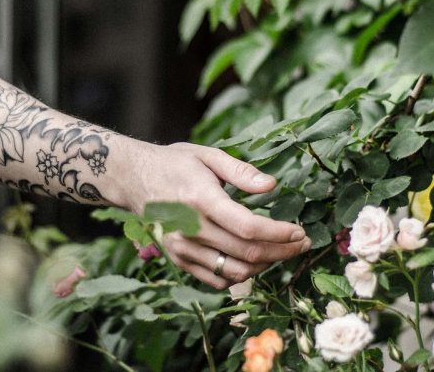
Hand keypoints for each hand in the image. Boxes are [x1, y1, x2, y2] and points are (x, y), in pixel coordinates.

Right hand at [115, 141, 310, 288]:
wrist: (132, 178)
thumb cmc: (173, 163)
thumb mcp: (207, 156)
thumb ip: (241, 172)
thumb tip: (272, 186)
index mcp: (202, 199)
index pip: (249, 227)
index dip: (280, 234)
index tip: (299, 232)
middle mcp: (191, 228)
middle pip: (247, 252)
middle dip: (282, 251)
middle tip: (301, 243)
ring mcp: (183, 248)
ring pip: (235, 271)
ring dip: (265, 266)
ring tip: (280, 252)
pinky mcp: (178, 259)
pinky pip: (216, 278)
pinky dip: (240, 274)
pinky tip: (253, 260)